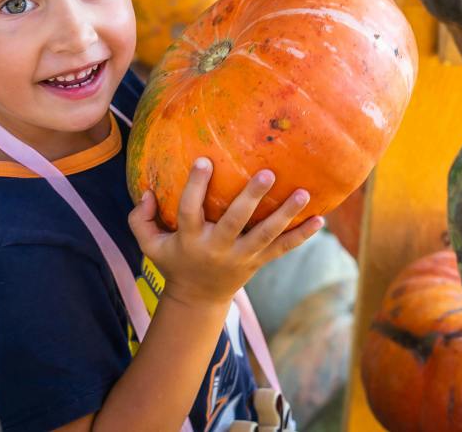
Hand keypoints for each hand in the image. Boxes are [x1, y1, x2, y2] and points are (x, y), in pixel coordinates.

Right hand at [129, 157, 324, 307]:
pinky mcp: (258, 262)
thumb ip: (140, 219)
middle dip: (251, 198)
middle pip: (235, 222)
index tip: (204, 161)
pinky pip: (283, 249)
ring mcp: (241, 257)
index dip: (196, 187)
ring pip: (266, 235)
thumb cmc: (174, 262)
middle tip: (267, 174)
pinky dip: (302, 236)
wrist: (198, 300)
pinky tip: (320, 220)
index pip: (190, 211)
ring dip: (286, 214)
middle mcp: (217, 248)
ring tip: (303, 193)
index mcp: (190, 240)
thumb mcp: (149, 245)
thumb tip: (146, 193)